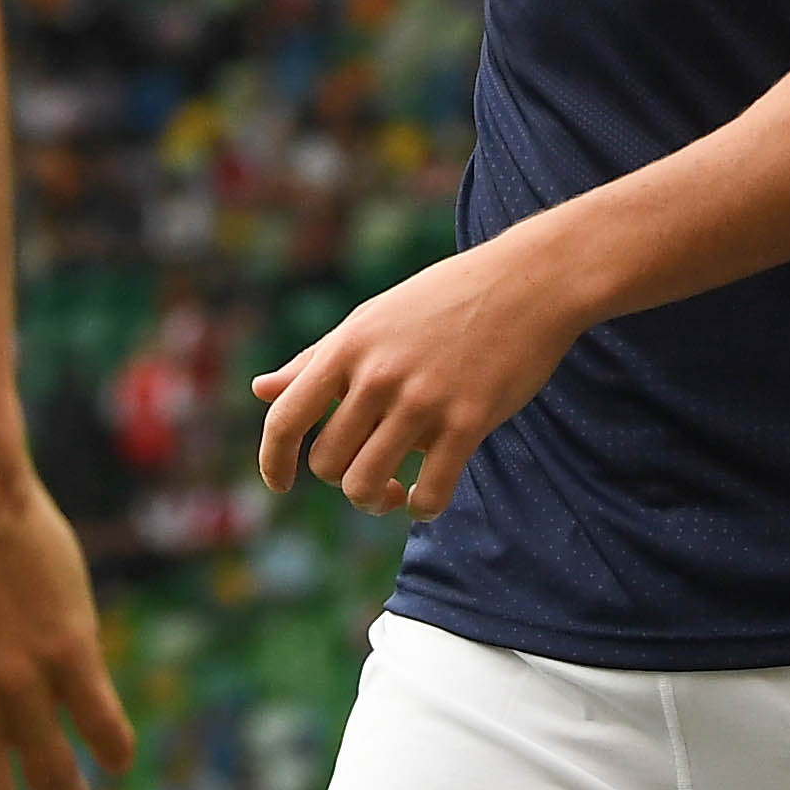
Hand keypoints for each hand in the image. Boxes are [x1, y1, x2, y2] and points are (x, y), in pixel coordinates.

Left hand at [251, 231, 595, 517]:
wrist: (529, 281)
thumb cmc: (445, 299)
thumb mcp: (372, 320)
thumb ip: (316, 359)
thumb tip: (260, 390)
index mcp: (348, 346)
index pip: (286, 418)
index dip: (272, 462)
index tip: (280, 485)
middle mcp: (378, 374)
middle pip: (327, 461)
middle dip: (341, 478)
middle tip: (369, 472)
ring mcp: (423, 399)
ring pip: (366, 484)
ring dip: (374, 500)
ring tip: (392, 490)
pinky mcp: (468, 421)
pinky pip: (428, 493)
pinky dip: (421, 507)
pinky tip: (425, 497)